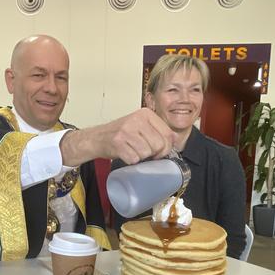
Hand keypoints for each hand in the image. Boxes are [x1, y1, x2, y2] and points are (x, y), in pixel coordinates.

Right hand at [60, 108, 174, 165]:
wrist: (98, 137)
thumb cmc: (121, 133)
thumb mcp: (141, 125)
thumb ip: (159, 130)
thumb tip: (176, 139)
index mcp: (145, 113)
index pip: (168, 134)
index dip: (167, 147)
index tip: (159, 150)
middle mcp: (136, 119)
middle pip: (159, 145)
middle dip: (154, 154)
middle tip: (145, 152)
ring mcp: (126, 130)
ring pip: (147, 153)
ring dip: (141, 157)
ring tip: (133, 150)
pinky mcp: (118, 142)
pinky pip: (134, 159)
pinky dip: (131, 160)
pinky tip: (126, 153)